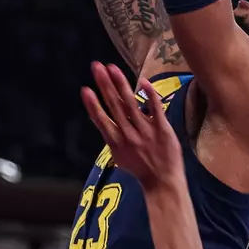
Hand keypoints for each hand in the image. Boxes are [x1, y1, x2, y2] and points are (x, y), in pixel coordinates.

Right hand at [81, 62, 183, 191]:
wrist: (163, 181)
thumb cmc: (140, 169)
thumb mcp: (119, 156)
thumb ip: (112, 137)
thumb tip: (102, 121)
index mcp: (116, 142)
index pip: (101, 120)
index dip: (92, 105)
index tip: (85, 89)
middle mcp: (129, 135)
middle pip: (114, 106)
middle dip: (104, 85)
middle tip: (96, 67)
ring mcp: (146, 131)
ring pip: (131, 104)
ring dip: (121, 84)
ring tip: (112, 68)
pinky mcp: (162, 129)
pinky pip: (155, 109)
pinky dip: (148, 95)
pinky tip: (142, 81)